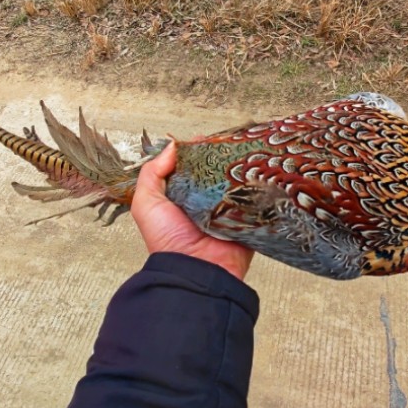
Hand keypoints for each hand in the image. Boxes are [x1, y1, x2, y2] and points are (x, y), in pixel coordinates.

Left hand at [131, 140, 253, 280]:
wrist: (194, 268)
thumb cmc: (167, 239)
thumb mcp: (146, 203)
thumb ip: (152, 173)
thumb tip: (172, 146)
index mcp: (183, 196)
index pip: (193, 167)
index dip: (199, 152)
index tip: (207, 138)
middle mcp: (206, 202)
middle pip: (218, 172)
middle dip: (224, 158)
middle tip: (232, 143)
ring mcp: (228, 210)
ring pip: (237, 183)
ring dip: (243, 170)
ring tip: (250, 153)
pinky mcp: (246, 220)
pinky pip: (254, 200)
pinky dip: (257, 189)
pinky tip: (261, 173)